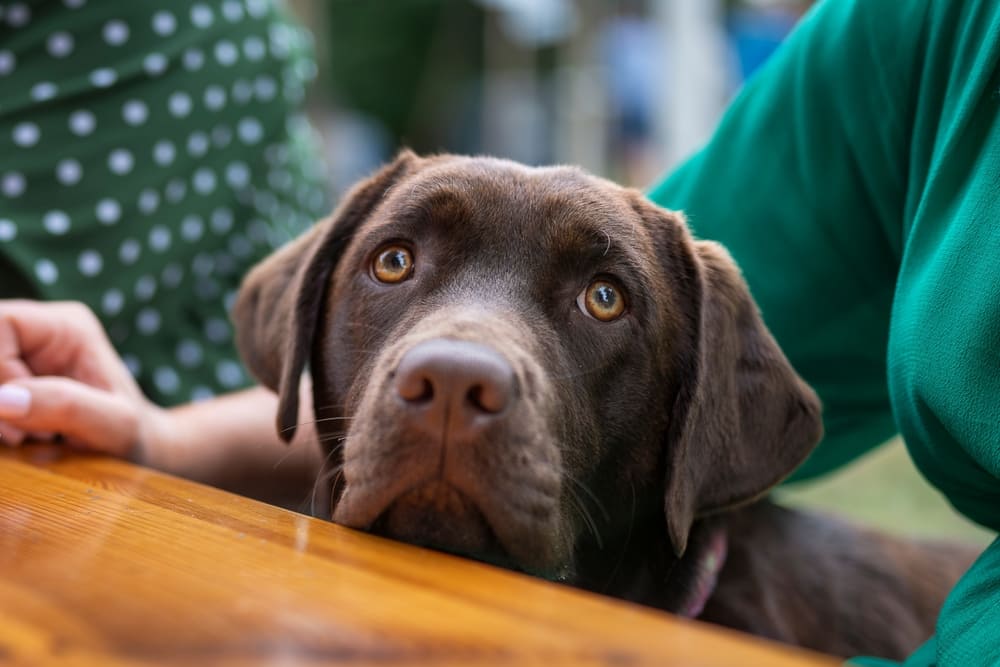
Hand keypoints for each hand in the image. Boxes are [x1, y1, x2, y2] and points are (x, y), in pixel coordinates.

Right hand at [0, 300, 167, 459]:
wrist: (138, 450)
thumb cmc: (135, 434)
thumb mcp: (114, 424)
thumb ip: (64, 406)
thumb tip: (1, 399)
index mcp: (69, 326)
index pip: (2, 321)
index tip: (18, 409)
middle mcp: (42, 332)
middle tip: (20, 432)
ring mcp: (24, 354)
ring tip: (25, 436)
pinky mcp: (13, 378)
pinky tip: (20, 437)